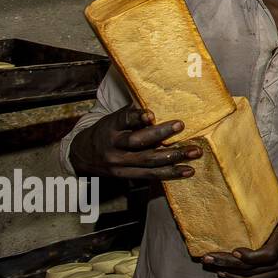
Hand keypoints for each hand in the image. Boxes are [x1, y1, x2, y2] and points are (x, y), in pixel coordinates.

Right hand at [68, 105, 200, 179]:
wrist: (82, 155)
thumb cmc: (107, 131)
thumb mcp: (114, 119)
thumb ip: (133, 114)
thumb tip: (160, 102)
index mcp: (110, 127)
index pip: (123, 120)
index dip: (136, 117)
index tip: (151, 114)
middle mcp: (113, 146)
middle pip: (137, 142)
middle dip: (161, 134)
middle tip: (181, 125)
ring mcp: (119, 164)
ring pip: (148, 161)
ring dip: (174, 157)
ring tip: (195, 152)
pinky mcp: (126, 176)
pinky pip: (150, 175)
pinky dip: (171, 173)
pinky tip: (188, 170)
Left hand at [202, 197, 277, 277]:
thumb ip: (274, 200)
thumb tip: (254, 183)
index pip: (268, 255)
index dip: (251, 256)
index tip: (236, 251)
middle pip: (251, 268)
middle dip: (227, 263)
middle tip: (207, 258)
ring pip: (251, 276)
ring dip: (230, 272)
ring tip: (210, 265)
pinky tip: (225, 273)